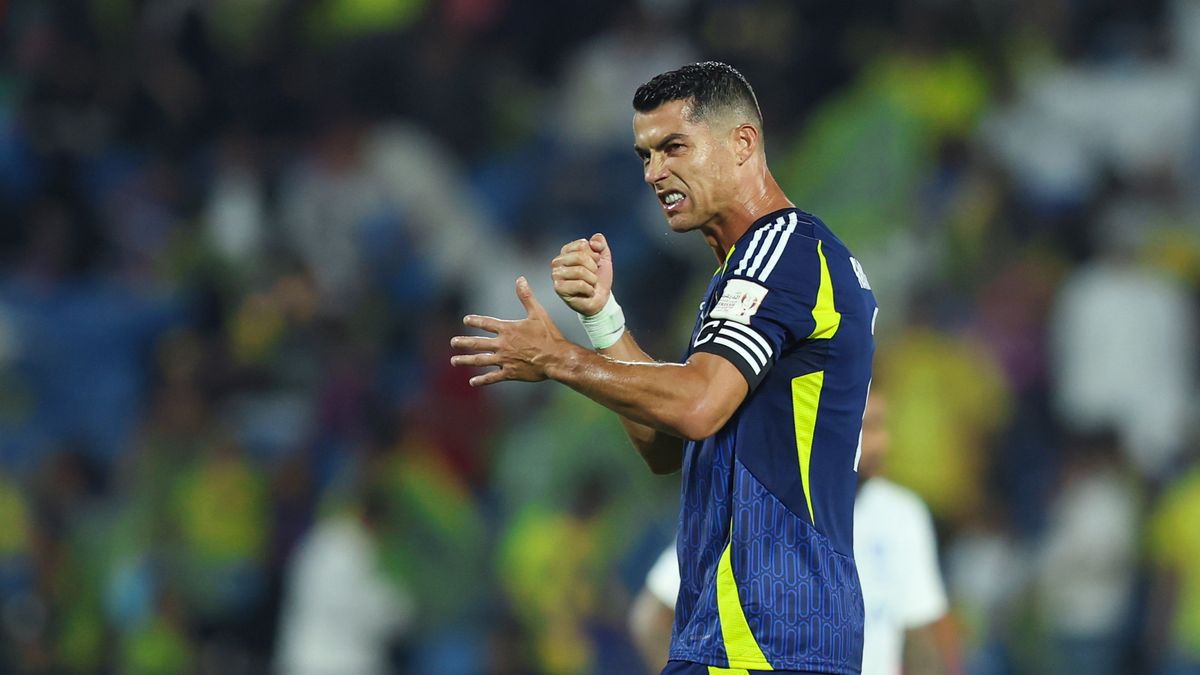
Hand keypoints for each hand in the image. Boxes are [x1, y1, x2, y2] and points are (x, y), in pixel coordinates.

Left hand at [449, 277, 568, 386]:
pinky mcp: (510, 373)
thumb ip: (526, 297)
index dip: (475, 321)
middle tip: (453, 342)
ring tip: (454, 361)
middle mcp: (502, 344)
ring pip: (480, 360)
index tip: (466, 320)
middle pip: (477, 343)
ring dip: (466, 360)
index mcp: (508, 329)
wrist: (556, 358)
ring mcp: (505, 359)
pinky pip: (493, 377)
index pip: (486, 323)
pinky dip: (482, 379)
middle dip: (463, 342)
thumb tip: (520, 279)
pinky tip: (473, 382)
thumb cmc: (549, 336)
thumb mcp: (538, 313)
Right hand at [551, 233, 613, 316]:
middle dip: (593, 268)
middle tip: (592, 276)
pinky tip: (586, 292)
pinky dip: (589, 289)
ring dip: (592, 280)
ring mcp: (556, 275)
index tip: (594, 264)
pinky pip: (579, 284)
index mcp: (566, 251)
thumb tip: (593, 241)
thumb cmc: (599, 279)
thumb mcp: (604, 257)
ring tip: (590, 284)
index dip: (594, 255)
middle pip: (580, 257)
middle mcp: (558, 262)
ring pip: (580, 271)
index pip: (582, 245)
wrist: (601, 299)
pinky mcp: (559, 288)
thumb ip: (600, 243)